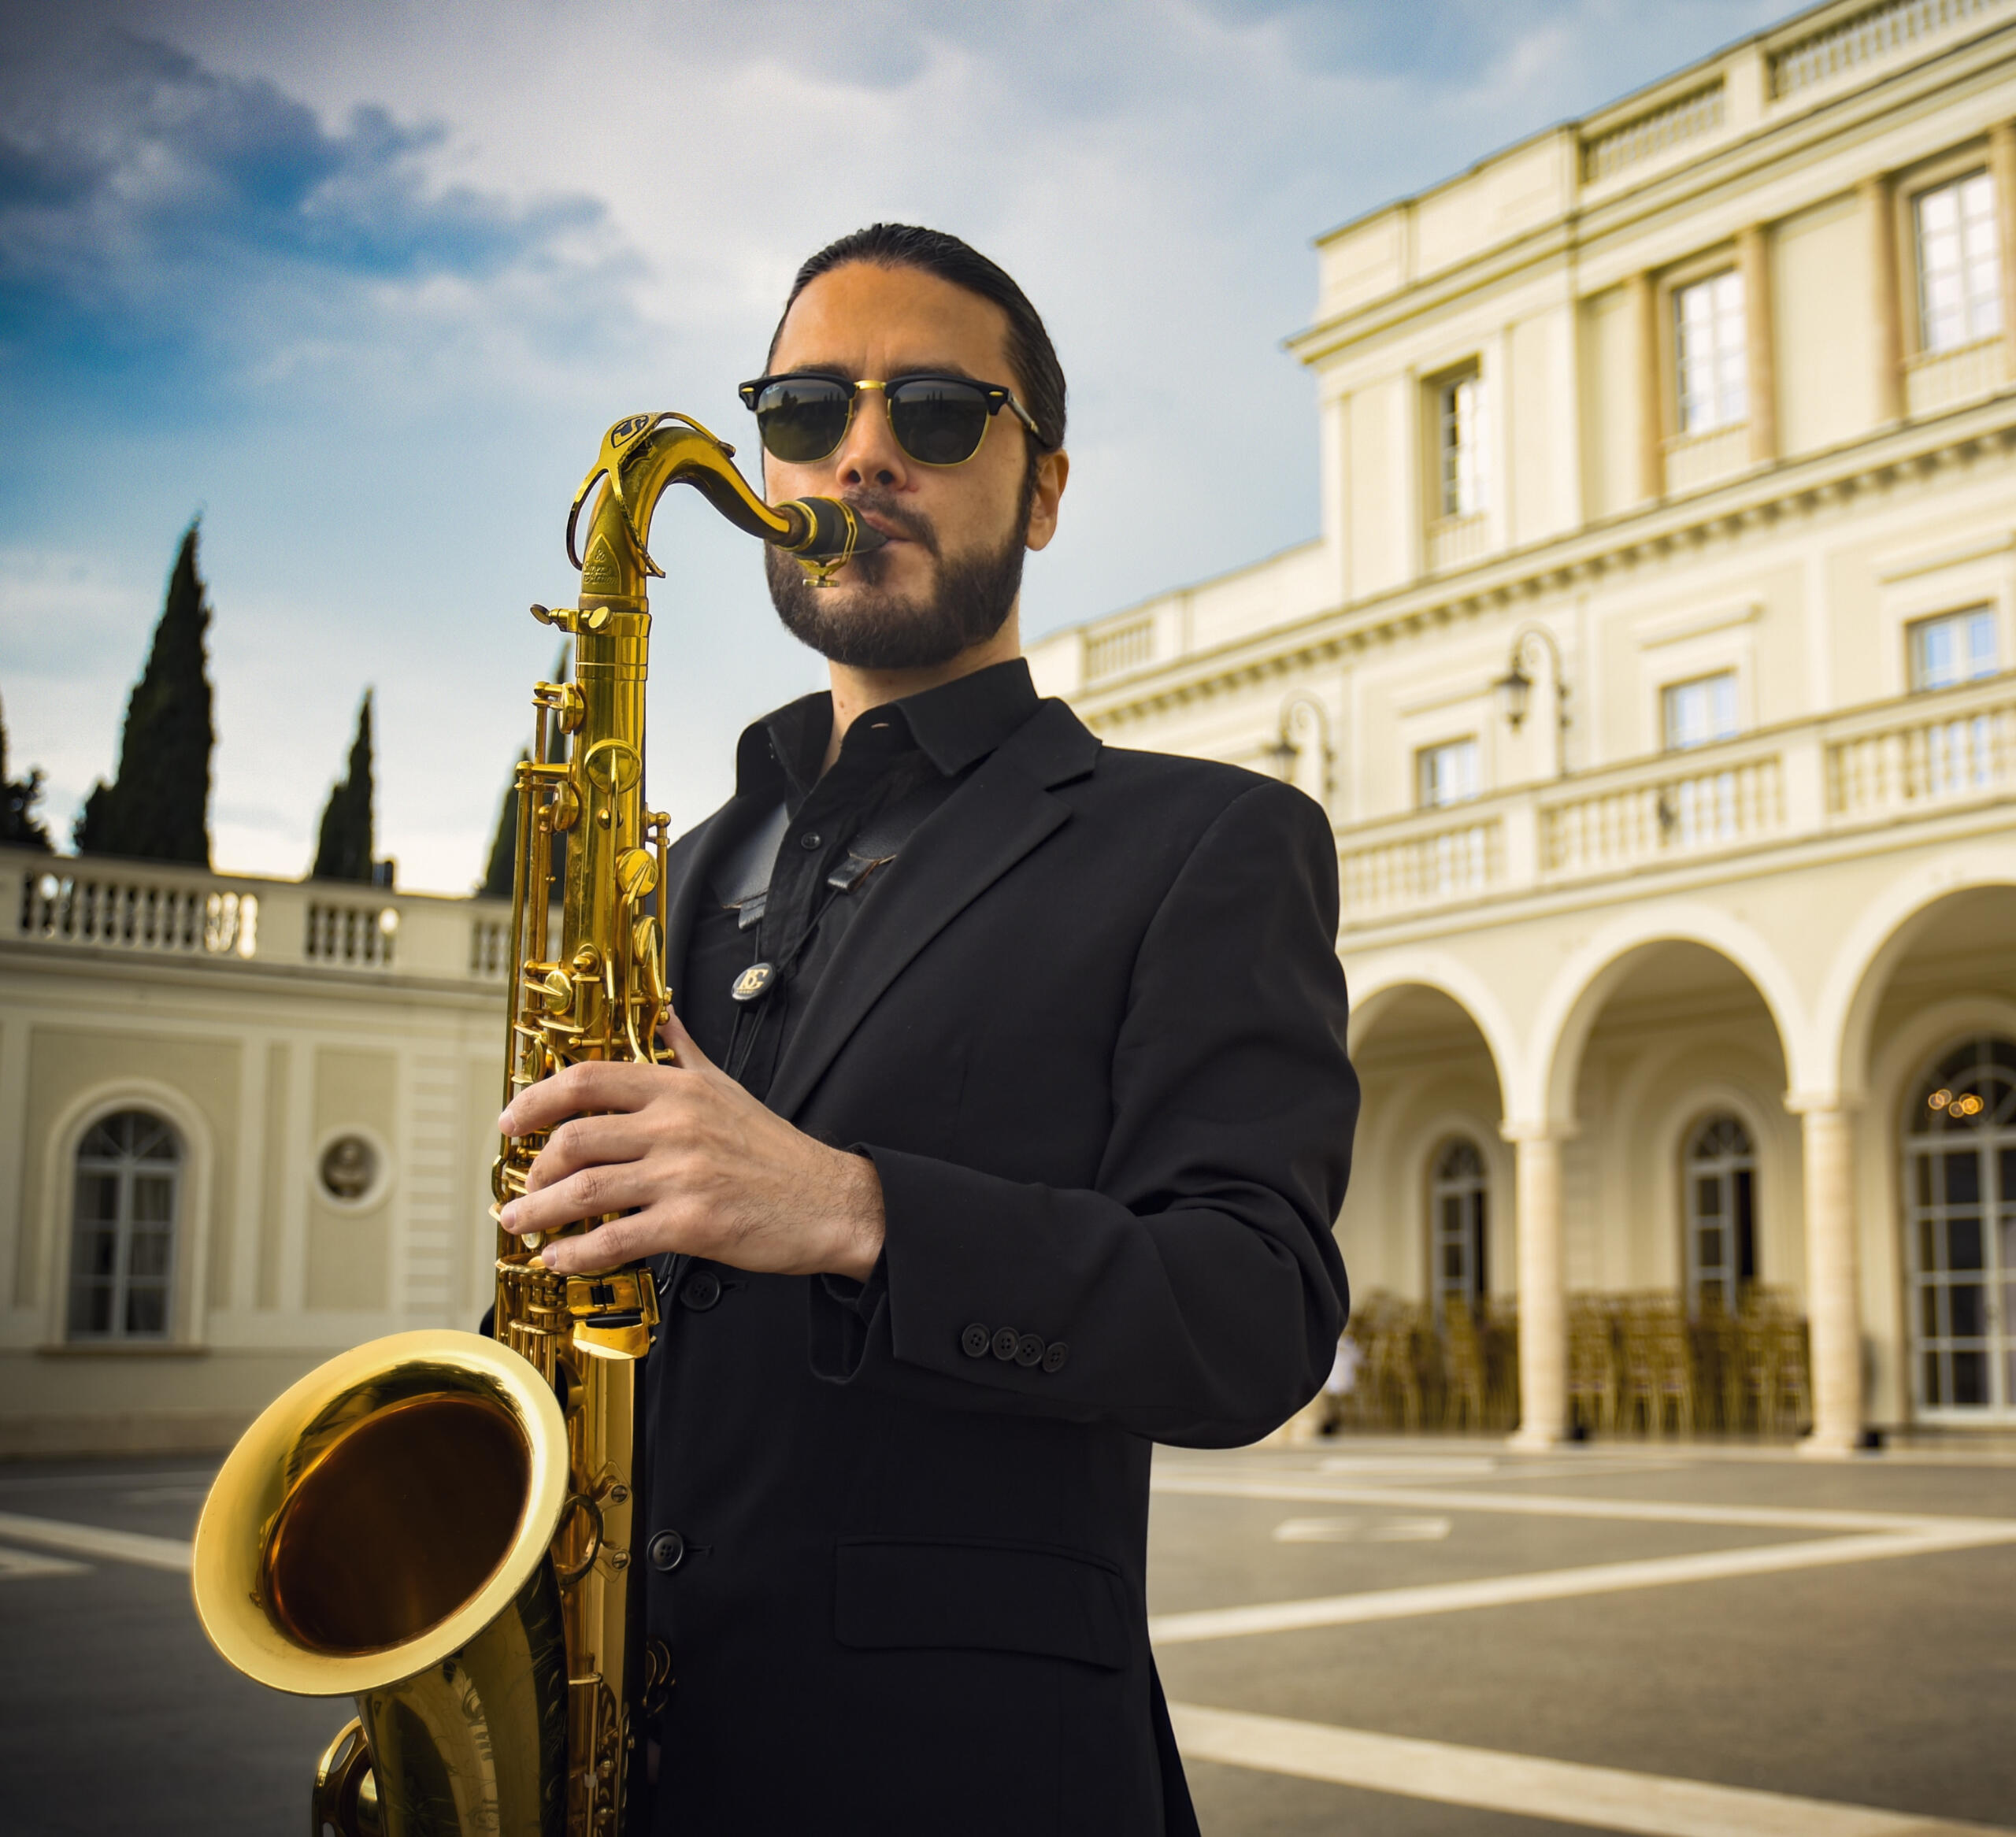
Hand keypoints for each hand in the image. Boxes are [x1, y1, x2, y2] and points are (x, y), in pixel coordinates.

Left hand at [495, 1009, 885, 1280]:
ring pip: (586, 1189)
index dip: (536, 1100)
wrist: (830, 1202)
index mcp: (679, 1089)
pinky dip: (578, 1251)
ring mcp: (682, 1174)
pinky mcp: (692, 1222)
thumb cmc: (776, 1151)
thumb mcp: (728, 1087)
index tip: (511, 1121)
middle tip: (521, 1188)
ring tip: (520, 1224)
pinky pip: (616, 1237)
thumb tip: (661, 1017)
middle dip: (533, 1168)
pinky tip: (560, 1257)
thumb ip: (684, 1052)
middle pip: (575, 1137)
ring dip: (539, 1211)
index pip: (588, 1080)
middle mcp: (676, 1125)